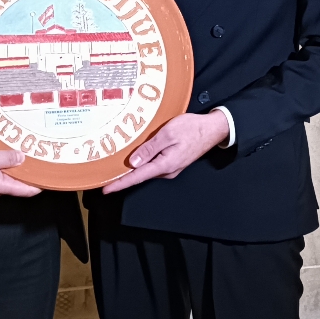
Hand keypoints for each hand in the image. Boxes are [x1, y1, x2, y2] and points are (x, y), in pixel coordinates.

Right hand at [0, 146, 42, 197]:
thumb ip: (6, 158)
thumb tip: (23, 158)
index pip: (26, 191)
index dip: (40, 185)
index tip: (52, 177)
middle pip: (18, 184)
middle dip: (30, 173)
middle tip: (42, 159)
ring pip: (8, 178)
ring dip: (17, 168)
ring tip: (28, 154)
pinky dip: (5, 165)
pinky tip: (8, 155)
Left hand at [102, 111, 228, 193]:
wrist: (213, 129)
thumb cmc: (192, 128)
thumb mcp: (167, 134)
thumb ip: (149, 148)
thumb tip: (134, 162)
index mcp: (165, 165)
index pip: (137, 177)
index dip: (120, 184)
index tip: (106, 189)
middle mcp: (168, 170)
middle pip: (141, 174)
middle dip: (124, 174)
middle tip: (107, 171)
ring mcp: (171, 167)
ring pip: (148, 168)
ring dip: (135, 166)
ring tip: (120, 161)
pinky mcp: (173, 162)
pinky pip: (155, 163)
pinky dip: (144, 160)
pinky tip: (139, 154)